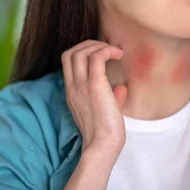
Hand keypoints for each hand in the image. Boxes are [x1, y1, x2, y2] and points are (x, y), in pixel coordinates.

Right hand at [61, 40, 127, 157]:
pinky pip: (96, 57)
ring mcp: (81, 85)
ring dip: (98, 45)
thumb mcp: (106, 110)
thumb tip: (121, 87)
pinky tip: (118, 55)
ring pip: (80, 52)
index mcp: (73, 92)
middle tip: (107, 48)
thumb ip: (112, 97)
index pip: (68, 61)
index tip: (101, 54)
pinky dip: (106, 50)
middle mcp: (73, 86)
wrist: (103, 145)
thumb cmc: (106, 131)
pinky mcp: (94, 85)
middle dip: (89, 44)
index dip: (83, 51)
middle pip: (70, 53)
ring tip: (114, 51)